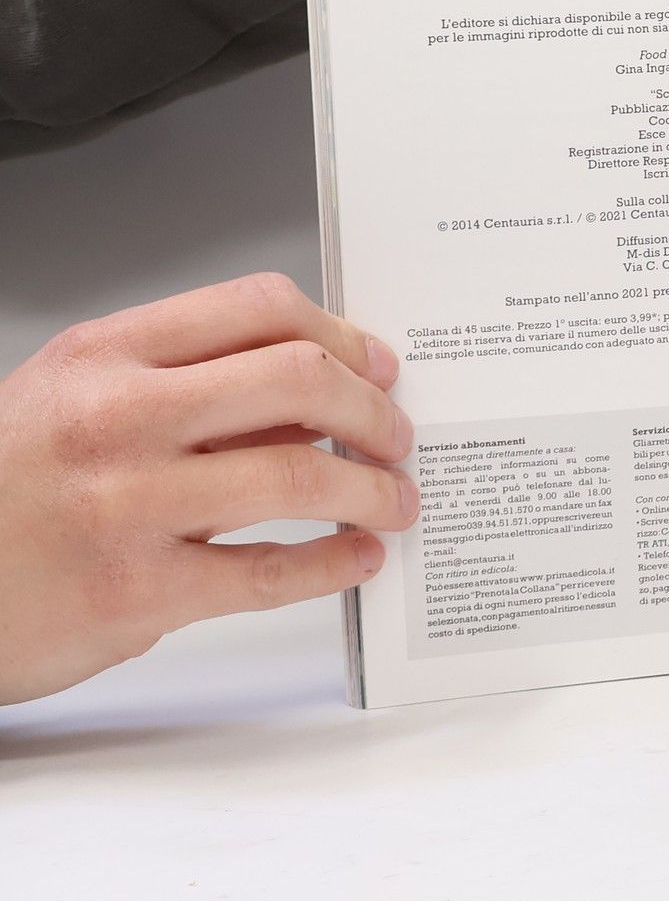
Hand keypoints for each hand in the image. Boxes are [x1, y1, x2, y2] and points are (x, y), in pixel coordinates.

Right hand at [0, 272, 416, 705]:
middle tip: (397, 434)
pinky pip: (269, 571)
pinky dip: (333, 563)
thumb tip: (316, 393)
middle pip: (298, 379)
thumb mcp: (74, 401)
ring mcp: (127, 506)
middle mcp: (118, 419)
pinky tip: (355, 557)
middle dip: (373, 408)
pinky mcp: (136, 594)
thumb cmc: (5, 490)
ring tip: (393, 499)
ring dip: (371, 487)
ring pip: (297, 474)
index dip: (343, 335)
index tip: (377, 365)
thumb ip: (186, 386)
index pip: (259, 307)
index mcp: (106, 356)